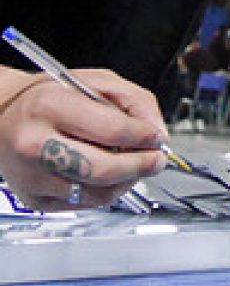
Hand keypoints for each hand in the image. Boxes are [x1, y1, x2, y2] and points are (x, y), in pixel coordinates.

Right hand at [0, 67, 167, 210]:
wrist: (3, 116)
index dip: (144, 137)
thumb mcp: (96, 81)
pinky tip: (111, 176)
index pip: (111, 130)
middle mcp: (35, 143)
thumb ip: (134, 101)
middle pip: (102, 169)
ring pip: (95, 193)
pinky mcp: (32, 198)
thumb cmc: (52, 96)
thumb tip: (157, 132)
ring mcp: (31, 175)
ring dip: (127, 182)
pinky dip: (105, 192)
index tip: (159, 138)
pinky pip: (81, 204)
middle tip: (157, 161)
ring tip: (137, 168)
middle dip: (140, 166)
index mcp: (51, 106)